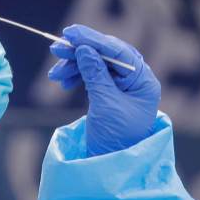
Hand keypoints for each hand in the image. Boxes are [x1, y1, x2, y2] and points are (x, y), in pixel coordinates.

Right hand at [48, 25, 160, 155]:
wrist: (112, 166)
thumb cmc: (115, 138)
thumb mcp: (104, 104)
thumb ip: (95, 74)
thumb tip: (84, 49)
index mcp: (143, 80)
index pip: (118, 51)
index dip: (93, 40)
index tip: (71, 33)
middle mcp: (136, 80)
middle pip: (107, 55)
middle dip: (80, 52)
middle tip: (56, 49)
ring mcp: (123, 87)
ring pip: (96, 65)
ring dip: (74, 65)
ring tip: (55, 75)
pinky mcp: (110, 93)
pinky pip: (93, 76)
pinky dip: (76, 76)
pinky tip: (62, 81)